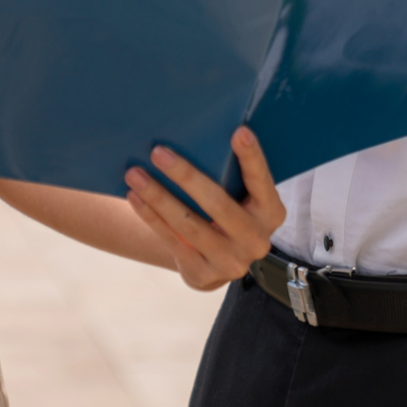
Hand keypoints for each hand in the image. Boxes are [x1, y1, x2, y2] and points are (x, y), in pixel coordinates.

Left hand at [125, 126, 286, 291]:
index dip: (252, 158)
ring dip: (159, 196)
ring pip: (189, 224)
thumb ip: (232, 175)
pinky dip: (152, 217)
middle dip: (186, 176)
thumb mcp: (241, 197)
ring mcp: (231, 262)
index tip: (239, 132)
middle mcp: (257, 240)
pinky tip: (136, 198)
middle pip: (218, 204)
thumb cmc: (226, 211)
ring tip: (135, 174)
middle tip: (158, 153)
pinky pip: (173, 241)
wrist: (216, 260)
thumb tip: (201, 134)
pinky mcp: (204, 275)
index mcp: (271, 212)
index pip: (262, 181)